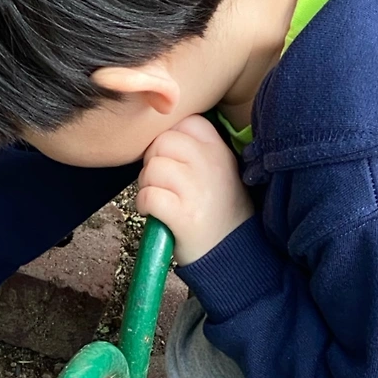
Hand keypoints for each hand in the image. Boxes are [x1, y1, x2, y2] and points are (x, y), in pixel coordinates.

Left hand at [137, 114, 254, 264]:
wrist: (233, 255)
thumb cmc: (217, 210)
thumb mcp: (219, 170)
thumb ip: (195, 148)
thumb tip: (159, 133)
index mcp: (219, 150)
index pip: (186, 122)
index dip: (170, 138)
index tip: (173, 159)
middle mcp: (211, 165)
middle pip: (162, 141)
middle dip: (153, 161)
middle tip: (163, 182)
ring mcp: (198, 190)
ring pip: (152, 168)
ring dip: (147, 184)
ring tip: (161, 198)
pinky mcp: (184, 216)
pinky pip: (149, 195)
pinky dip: (145, 205)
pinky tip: (156, 213)